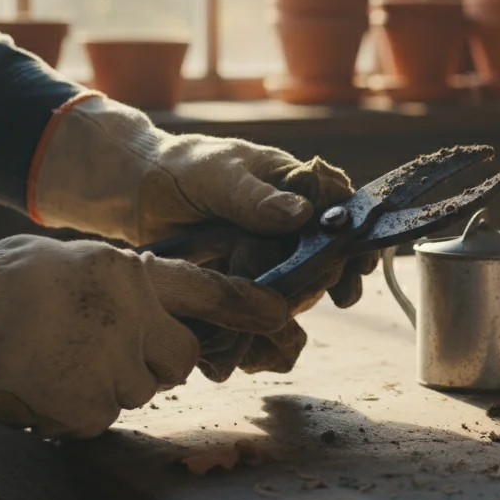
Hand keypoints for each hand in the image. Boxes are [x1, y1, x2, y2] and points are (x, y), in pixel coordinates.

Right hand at [0, 220, 288, 438]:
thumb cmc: (10, 278)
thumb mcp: (83, 262)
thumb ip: (127, 284)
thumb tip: (155, 304)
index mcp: (134, 276)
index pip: (211, 291)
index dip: (249, 307)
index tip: (281, 317)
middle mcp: (136, 319)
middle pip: (183, 357)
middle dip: (161, 358)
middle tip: (113, 347)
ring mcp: (114, 365)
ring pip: (142, 389)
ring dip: (115, 381)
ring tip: (65, 358)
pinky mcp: (89, 406)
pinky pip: (103, 416)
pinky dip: (80, 407)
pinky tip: (47, 382)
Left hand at [29, 93, 376, 312]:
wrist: (140, 193)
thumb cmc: (186, 169)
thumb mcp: (219, 175)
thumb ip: (256, 197)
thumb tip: (302, 214)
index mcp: (295, 184)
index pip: (341, 209)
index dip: (356, 236)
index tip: (359, 261)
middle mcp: (291, 220)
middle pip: (328, 251)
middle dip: (337, 275)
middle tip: (342, 296)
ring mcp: (272, 249)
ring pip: (303, 279)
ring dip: (304, 299)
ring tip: (294, 314)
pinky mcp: (250, 276)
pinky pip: (269, 297)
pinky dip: (271, 314)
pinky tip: (268, 330)